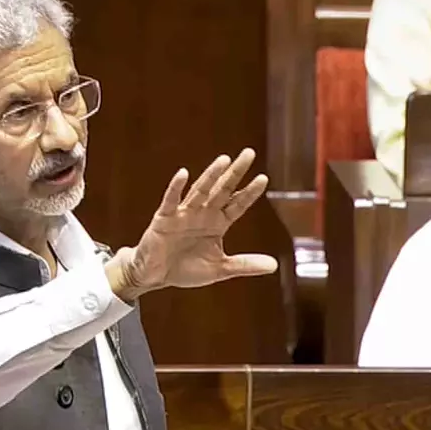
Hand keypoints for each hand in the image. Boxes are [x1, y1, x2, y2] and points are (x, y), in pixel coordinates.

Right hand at [106, 148, 277, 299]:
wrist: (155, 276)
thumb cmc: (186, 268)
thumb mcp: (220, 269)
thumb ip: (245, 264)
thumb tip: (274, 265)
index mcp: (218, 223)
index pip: (237, 204)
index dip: (250, 192)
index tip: (264, 178)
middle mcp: (203, 214)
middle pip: (223, 189)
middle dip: (236, 172)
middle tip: (249, 153)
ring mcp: (184, 214)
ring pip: (200, 191)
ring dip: (211, 175)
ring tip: (224, 160)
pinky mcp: (165, 218)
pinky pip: (171, 201)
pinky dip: (176, 188)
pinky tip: (183, 174)